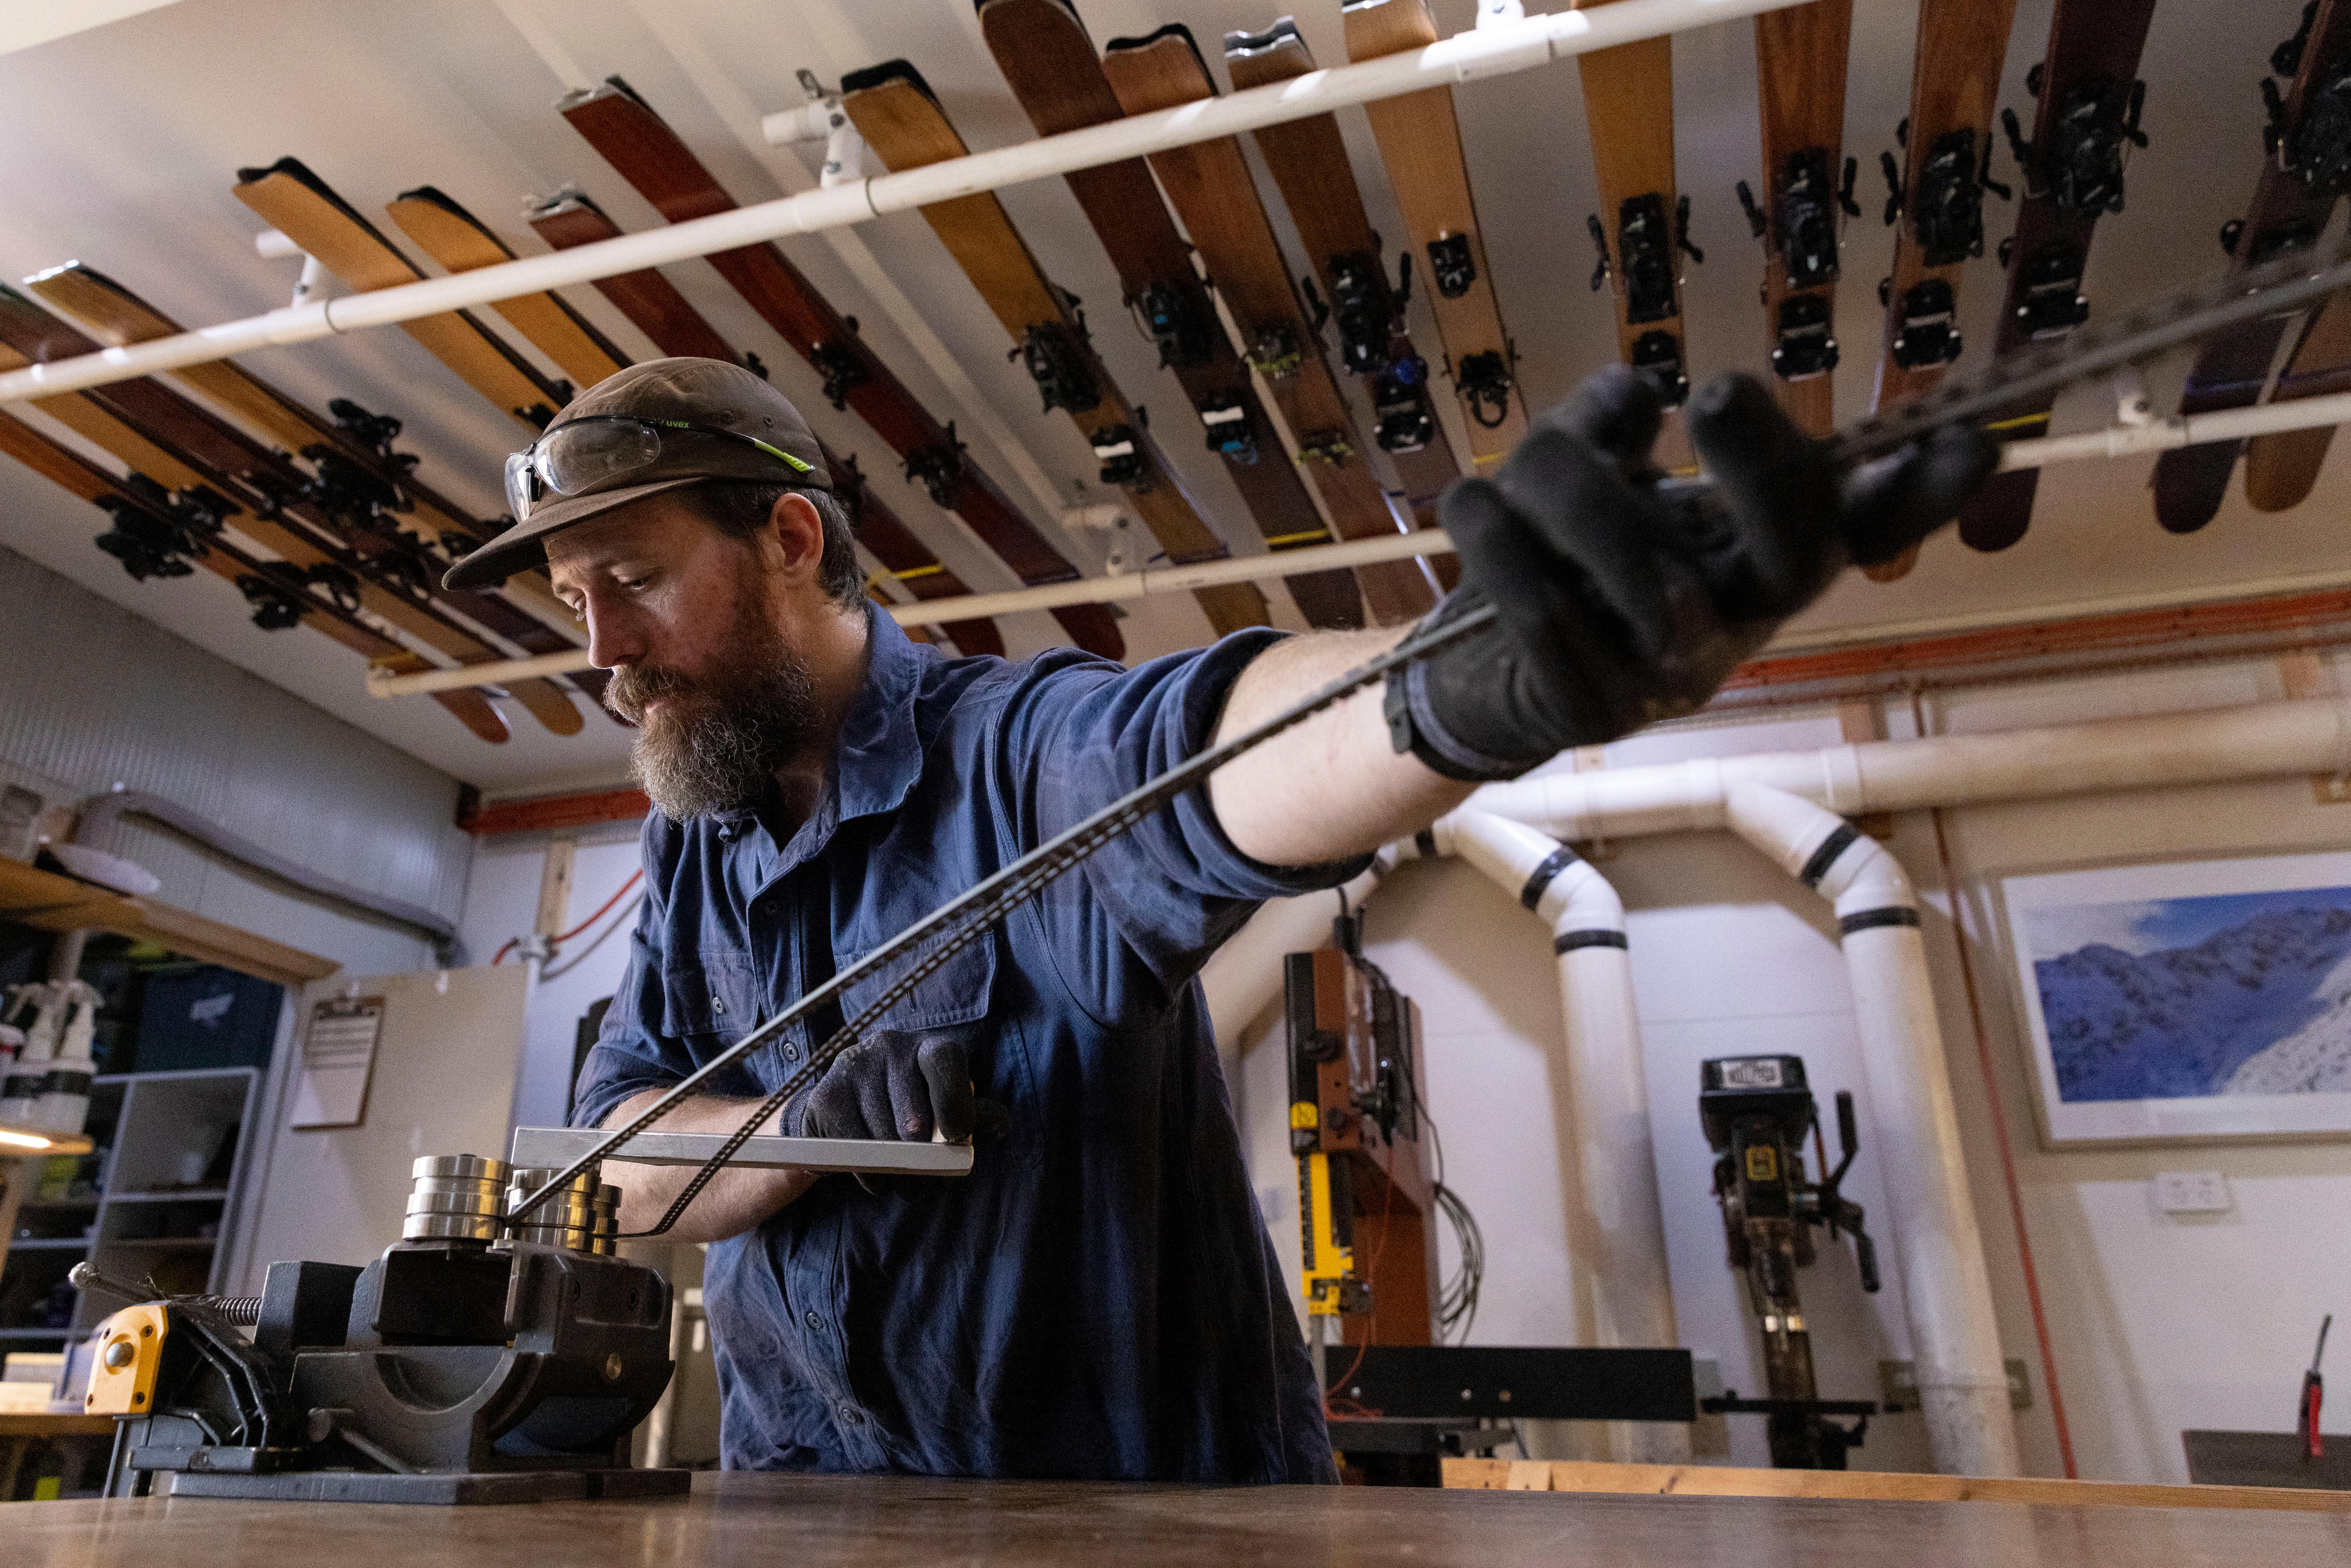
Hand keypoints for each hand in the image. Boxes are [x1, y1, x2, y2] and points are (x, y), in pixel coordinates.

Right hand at [792, 1030, 982, 1196]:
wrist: (847, 1109)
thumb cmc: (911, 1109)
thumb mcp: (946, 1108)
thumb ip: (975, 1117)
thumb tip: (1000, 1127)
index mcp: (927, 1047)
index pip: (945, 1061)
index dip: (953, 1101)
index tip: (956, 1137)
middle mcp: (889, 1046)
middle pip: (913, 1114)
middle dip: (924, 1160)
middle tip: (927, 1183)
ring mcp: (854, 1067)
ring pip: (882, 1138)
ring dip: (896, 1173)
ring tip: (903, 1183)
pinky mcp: (826, 1095)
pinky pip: (852, 1147)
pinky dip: (868, 1172)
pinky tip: (876, 1174)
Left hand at [1389, 367, 1996, 778]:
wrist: (1474, 680)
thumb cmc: (1553, 564)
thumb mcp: (1586, 479)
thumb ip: (1608, 428)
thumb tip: (1639, 391)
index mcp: (1754, 558)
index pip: (1858, 529)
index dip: (1921, 496)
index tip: (1977, 441)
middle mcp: (1736, 621)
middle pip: (1795, 553)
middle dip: (1765, 466)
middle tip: (1714, 392)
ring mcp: (1672, 680)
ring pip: (1644, 563)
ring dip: (1565, 488)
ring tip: (1507, 476)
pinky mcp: (1591, 714)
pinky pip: (1545, 613)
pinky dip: (1501, 547)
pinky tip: (1478, 517)